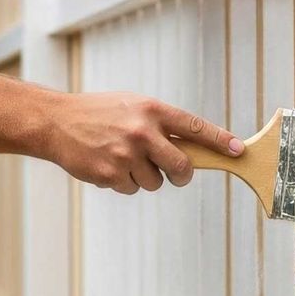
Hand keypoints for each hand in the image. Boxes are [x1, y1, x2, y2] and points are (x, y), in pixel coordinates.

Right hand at [44, 92, 241, 193]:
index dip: (219, 140)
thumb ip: (160, 123)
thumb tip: (192, 147)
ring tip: (123, 158)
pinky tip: (108, 165)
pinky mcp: (110, 174)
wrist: (56, 122)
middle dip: (182, 174)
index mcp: (151, 110)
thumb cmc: (99, 112)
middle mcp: (142, 132)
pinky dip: (122, 182)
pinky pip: (131, 189)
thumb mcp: (132, 106)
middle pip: (181, 166)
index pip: (194, 127)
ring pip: (155, 182)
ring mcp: (126, 155)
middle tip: (176, 172)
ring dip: (145, 177)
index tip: (238, 150)